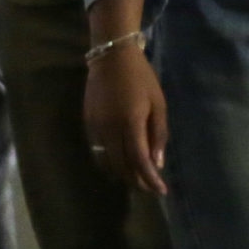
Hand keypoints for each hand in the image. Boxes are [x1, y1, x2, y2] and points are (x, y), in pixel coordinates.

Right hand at [84, 41, 168, 196]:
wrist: (112, 57)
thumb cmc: (141, 78)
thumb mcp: (158, 104)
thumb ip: (158, 134)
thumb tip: (156, 164)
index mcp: (130, 122)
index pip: (139, 160)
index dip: (149, 179)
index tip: (161, 191)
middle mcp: (110, 128)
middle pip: (121, 165)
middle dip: (136, 180)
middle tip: (149, 188)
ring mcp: (95, 127)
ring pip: (107, 161)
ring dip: (122, 174)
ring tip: (136, 178)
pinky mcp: (87, 123)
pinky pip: (98, 150)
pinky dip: (110, 161)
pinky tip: (120, 163)